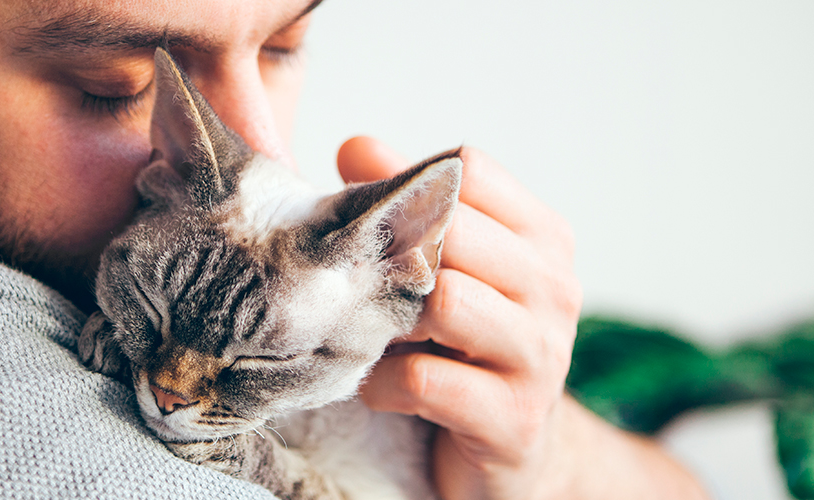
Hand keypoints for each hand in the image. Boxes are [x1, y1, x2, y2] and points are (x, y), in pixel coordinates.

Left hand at [338, 137, 708, 499]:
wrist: (518, 452)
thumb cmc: (468, 348)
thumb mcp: (446, 268)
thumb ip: (407, 205)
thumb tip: (355, 147)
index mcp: (543, 239)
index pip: (470, 169)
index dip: (405, 182)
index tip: (367, 213)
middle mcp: (554, 289)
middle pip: (454, 229)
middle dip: (391, 253)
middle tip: (354, 281)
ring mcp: (542, 356)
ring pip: (445, 302)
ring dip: (387, 320)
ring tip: (371, 336)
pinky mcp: (515, 421)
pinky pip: (427, 380)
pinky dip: (384, 383)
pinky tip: (378, 387)